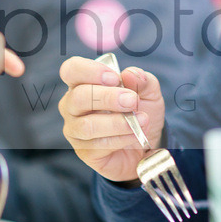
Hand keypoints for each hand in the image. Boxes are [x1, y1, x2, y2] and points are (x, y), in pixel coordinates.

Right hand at [58, 56, 164, 181]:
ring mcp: (75, 130)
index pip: (72, 70)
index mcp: (83, 83)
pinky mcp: (84, 151)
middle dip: (108, 98)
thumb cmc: (140, 111)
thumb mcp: (148, 92)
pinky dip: (121, 139)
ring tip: (141, 120)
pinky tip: (135, 135)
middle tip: (132, 101)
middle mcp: (72, 105)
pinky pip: (98, 145)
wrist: (147, 143)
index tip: (114, 78)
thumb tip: (129, 74)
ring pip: (87, 125)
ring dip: (117, 123)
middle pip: (78, 97)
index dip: (90, 71)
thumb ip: (142, 80)